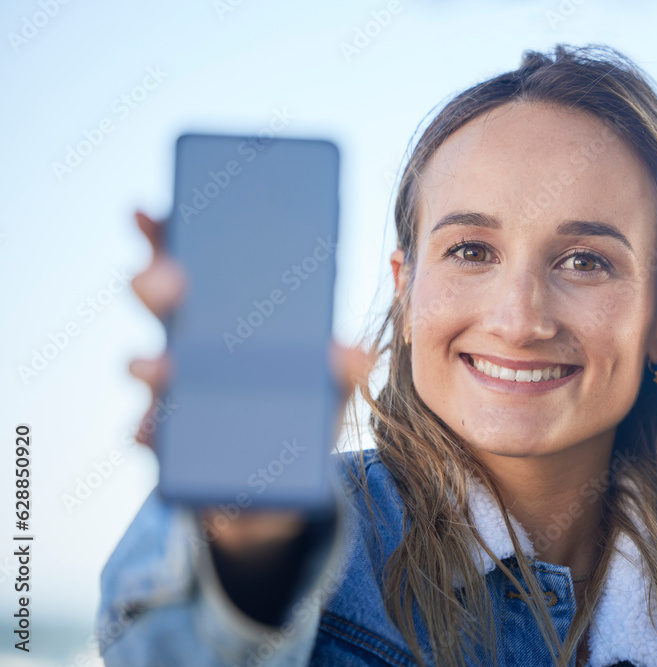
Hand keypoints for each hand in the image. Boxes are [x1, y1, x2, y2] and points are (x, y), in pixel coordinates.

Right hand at [127, 210, 374, 551]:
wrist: (277, 486)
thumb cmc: (297, 411)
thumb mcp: (327, 385)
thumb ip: (341, 366)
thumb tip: (355, 352)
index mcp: (223, 317)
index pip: (187, 264)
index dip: (164, 236)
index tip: (148, 212)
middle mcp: (188, 346)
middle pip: (159, 303)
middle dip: (156, 286)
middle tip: (173, 283)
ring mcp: (173, 391)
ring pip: (145, 366)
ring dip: (148, 364)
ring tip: (160, 367)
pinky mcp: (170, 442)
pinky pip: (149, 433)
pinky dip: (150, 432)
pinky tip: (154, 433)